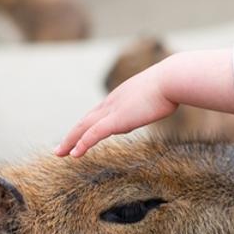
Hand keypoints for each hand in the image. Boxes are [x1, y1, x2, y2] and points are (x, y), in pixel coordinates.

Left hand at [54, 49, 233, 157]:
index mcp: (123, 96)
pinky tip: (74, 154)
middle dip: (72, 134)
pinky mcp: (115, 120)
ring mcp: (113, 110)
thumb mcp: (164, 92)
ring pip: (83, 128)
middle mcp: (113, 102)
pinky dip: (81, 143)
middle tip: (61, 148)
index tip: (80, 134)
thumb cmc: (174, 84)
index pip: (100, 112)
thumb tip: (172, 99)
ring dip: (70, 141)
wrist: (172, 79)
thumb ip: (161, 98)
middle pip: (86, 120)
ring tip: (59, 154)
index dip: (88, 124)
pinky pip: (92, 134)